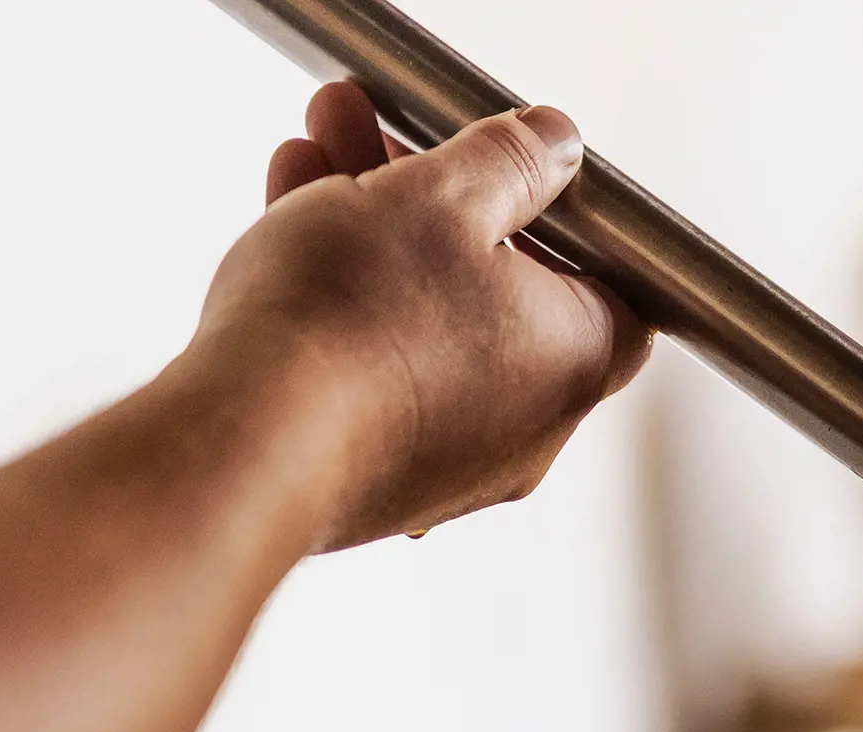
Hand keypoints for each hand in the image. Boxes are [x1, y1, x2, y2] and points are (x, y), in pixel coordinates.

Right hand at [196, 82, 652, 548]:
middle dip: (437, 191)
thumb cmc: (355, 321)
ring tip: (322, 142)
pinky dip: (342, 293)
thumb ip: (509, 161)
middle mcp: (528, 426)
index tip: (514, 166)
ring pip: (424, 315)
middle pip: (500, 284)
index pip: (614, 281)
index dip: (567, 214)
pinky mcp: (375, 473)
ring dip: (376, 224)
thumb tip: (556, 145)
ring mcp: (451, 459)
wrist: (248, 440)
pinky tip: (293, 210)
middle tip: (385, 127)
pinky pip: (373, 365)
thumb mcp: (444, 195)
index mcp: (577, 361)